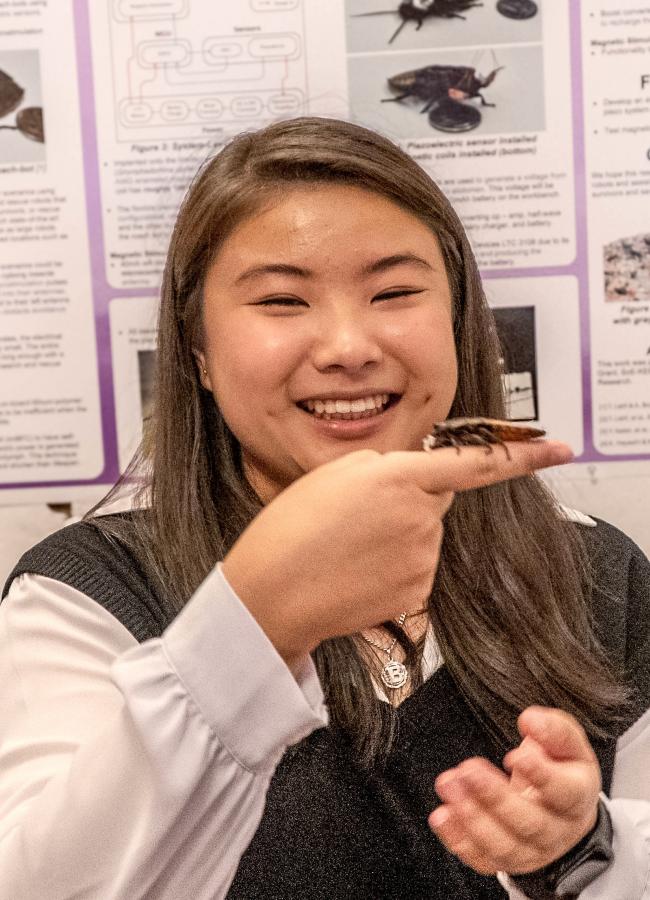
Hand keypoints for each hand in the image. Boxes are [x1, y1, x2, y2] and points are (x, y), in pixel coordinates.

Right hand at [223, 440, 571, 663]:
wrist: (270, 594)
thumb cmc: (291, 527)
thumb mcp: (333, 472)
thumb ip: (384, 465)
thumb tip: (412, 478)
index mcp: (400, 477)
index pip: (475, 462)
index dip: (523, 454)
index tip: (560, 449)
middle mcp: (421, 518)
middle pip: (437, 498)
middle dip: (412, 498)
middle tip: (359, 513)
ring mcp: (422, 559)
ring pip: (425, 534)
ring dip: (399, 533)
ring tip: (349, 545)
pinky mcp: (416, 593)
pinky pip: (416, 567)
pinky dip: (394, 566)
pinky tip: (358, 570)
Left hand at [428, 706, 600, 875]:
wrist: (562, 810)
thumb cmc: (562, 768)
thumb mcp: (568, 743)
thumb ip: (554, 729)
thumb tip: (530, 720)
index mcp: (576, 797)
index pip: (563, 793)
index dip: (541, 776)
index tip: (514, 756)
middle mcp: (556, 831)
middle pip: (529, 822)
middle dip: (494, 796)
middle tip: (468, 769)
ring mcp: (531, 851)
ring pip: (504, 846)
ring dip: (471, 817)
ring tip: (449, 785)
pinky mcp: (506, 861)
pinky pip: (482, 859)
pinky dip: (458, 839)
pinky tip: (442, 815)